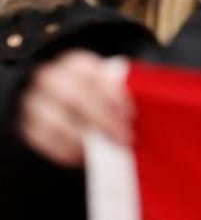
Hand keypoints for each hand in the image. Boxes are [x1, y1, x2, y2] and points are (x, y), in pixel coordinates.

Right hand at [19, 52, 131, 167]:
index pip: (91, 73)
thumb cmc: (98, 97)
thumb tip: (154, 110)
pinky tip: (83, 156)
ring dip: (83, 138)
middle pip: (73, 97)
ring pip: (54, 121)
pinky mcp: (27, 125)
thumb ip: (123, 93)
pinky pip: (42, 139)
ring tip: (105, 149)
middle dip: (102, 119)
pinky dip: (64, 150)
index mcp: (76, 63)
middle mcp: (51, 78)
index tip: (130, 115)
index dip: (111, 94)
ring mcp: (35, 101)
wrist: (64, 105)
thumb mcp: (110, 87)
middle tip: (124, 138)